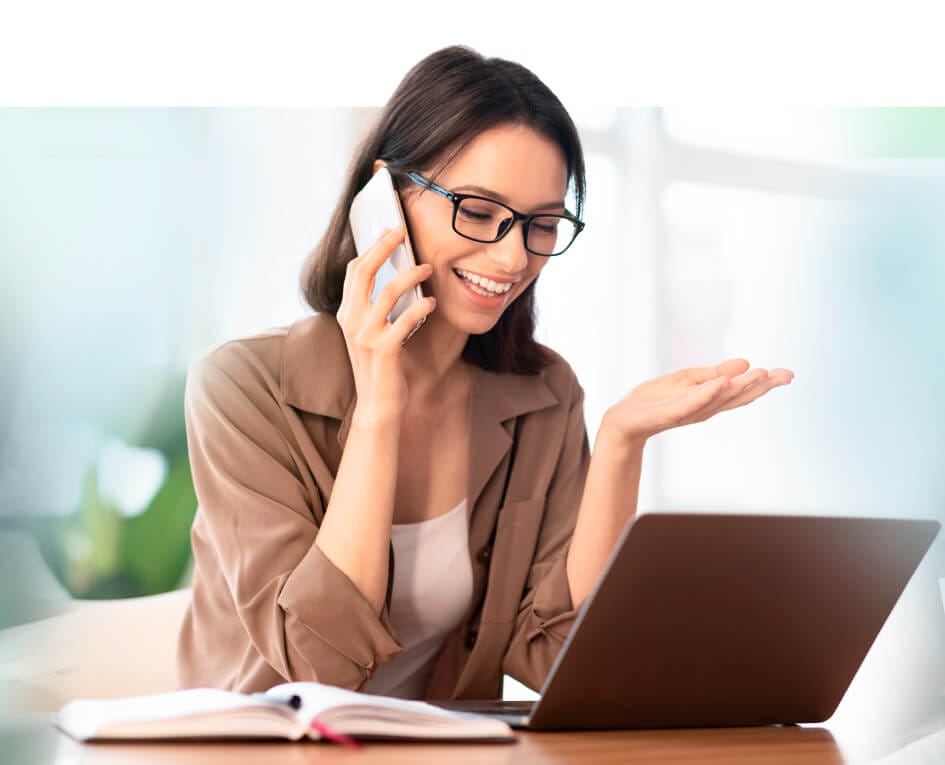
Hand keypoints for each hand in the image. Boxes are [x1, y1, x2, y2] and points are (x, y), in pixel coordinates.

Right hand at [336, 227, 436, 421]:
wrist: (378, 406)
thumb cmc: (380, 368)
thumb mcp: (370, 334)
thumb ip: (375, 309)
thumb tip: (395, 276)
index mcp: (346, 314)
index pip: (353, 271)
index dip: (371, 248)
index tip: (389, 231)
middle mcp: (351, 322)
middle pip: (363, 272)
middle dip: (384, 247)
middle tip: (403, 232)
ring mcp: (365, 336)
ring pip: (386, 292)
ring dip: (410, 275)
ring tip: (428, 267)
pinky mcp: (384, 350)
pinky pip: (404, 320)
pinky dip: (421, 307)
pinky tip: (432, 302)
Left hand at [602, 358, 793, 444]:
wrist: (625, 419)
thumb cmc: (655, 401)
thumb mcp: (687, 380)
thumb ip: (714, 374)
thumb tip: (744, 364)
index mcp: (710, 400)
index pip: (742, 390)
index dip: (764, 383)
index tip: (788, 374)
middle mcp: (705, 408)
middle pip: (738, 396)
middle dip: (762, 386)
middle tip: (786, 375)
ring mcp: (689, 411)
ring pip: (720, 398)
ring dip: (741, 386)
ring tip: (761, 373)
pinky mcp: (670, 413)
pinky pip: (692, 402)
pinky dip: (708, 393)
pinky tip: (723, 383)